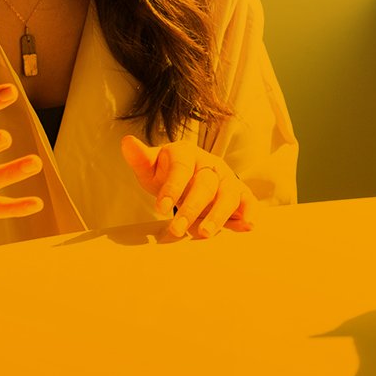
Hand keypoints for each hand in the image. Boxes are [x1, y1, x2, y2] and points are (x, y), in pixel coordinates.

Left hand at [120, 135, 254, 239]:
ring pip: (227, 195)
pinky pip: (248, 201)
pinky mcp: (239, 193)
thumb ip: (140, 159)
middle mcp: (210, 164)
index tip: (160, 208)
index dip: (172, 188)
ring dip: (218, 215)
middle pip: (205, 184)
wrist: (190, 175)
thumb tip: (127, 142)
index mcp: (186, 154)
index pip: (181, 169)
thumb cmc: (168, 173)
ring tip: (204, 233)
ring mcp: (226, 179)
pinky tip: (247, 226)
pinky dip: (249, 213)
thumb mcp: (152, 167)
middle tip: (176, 230)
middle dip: (191, 208)